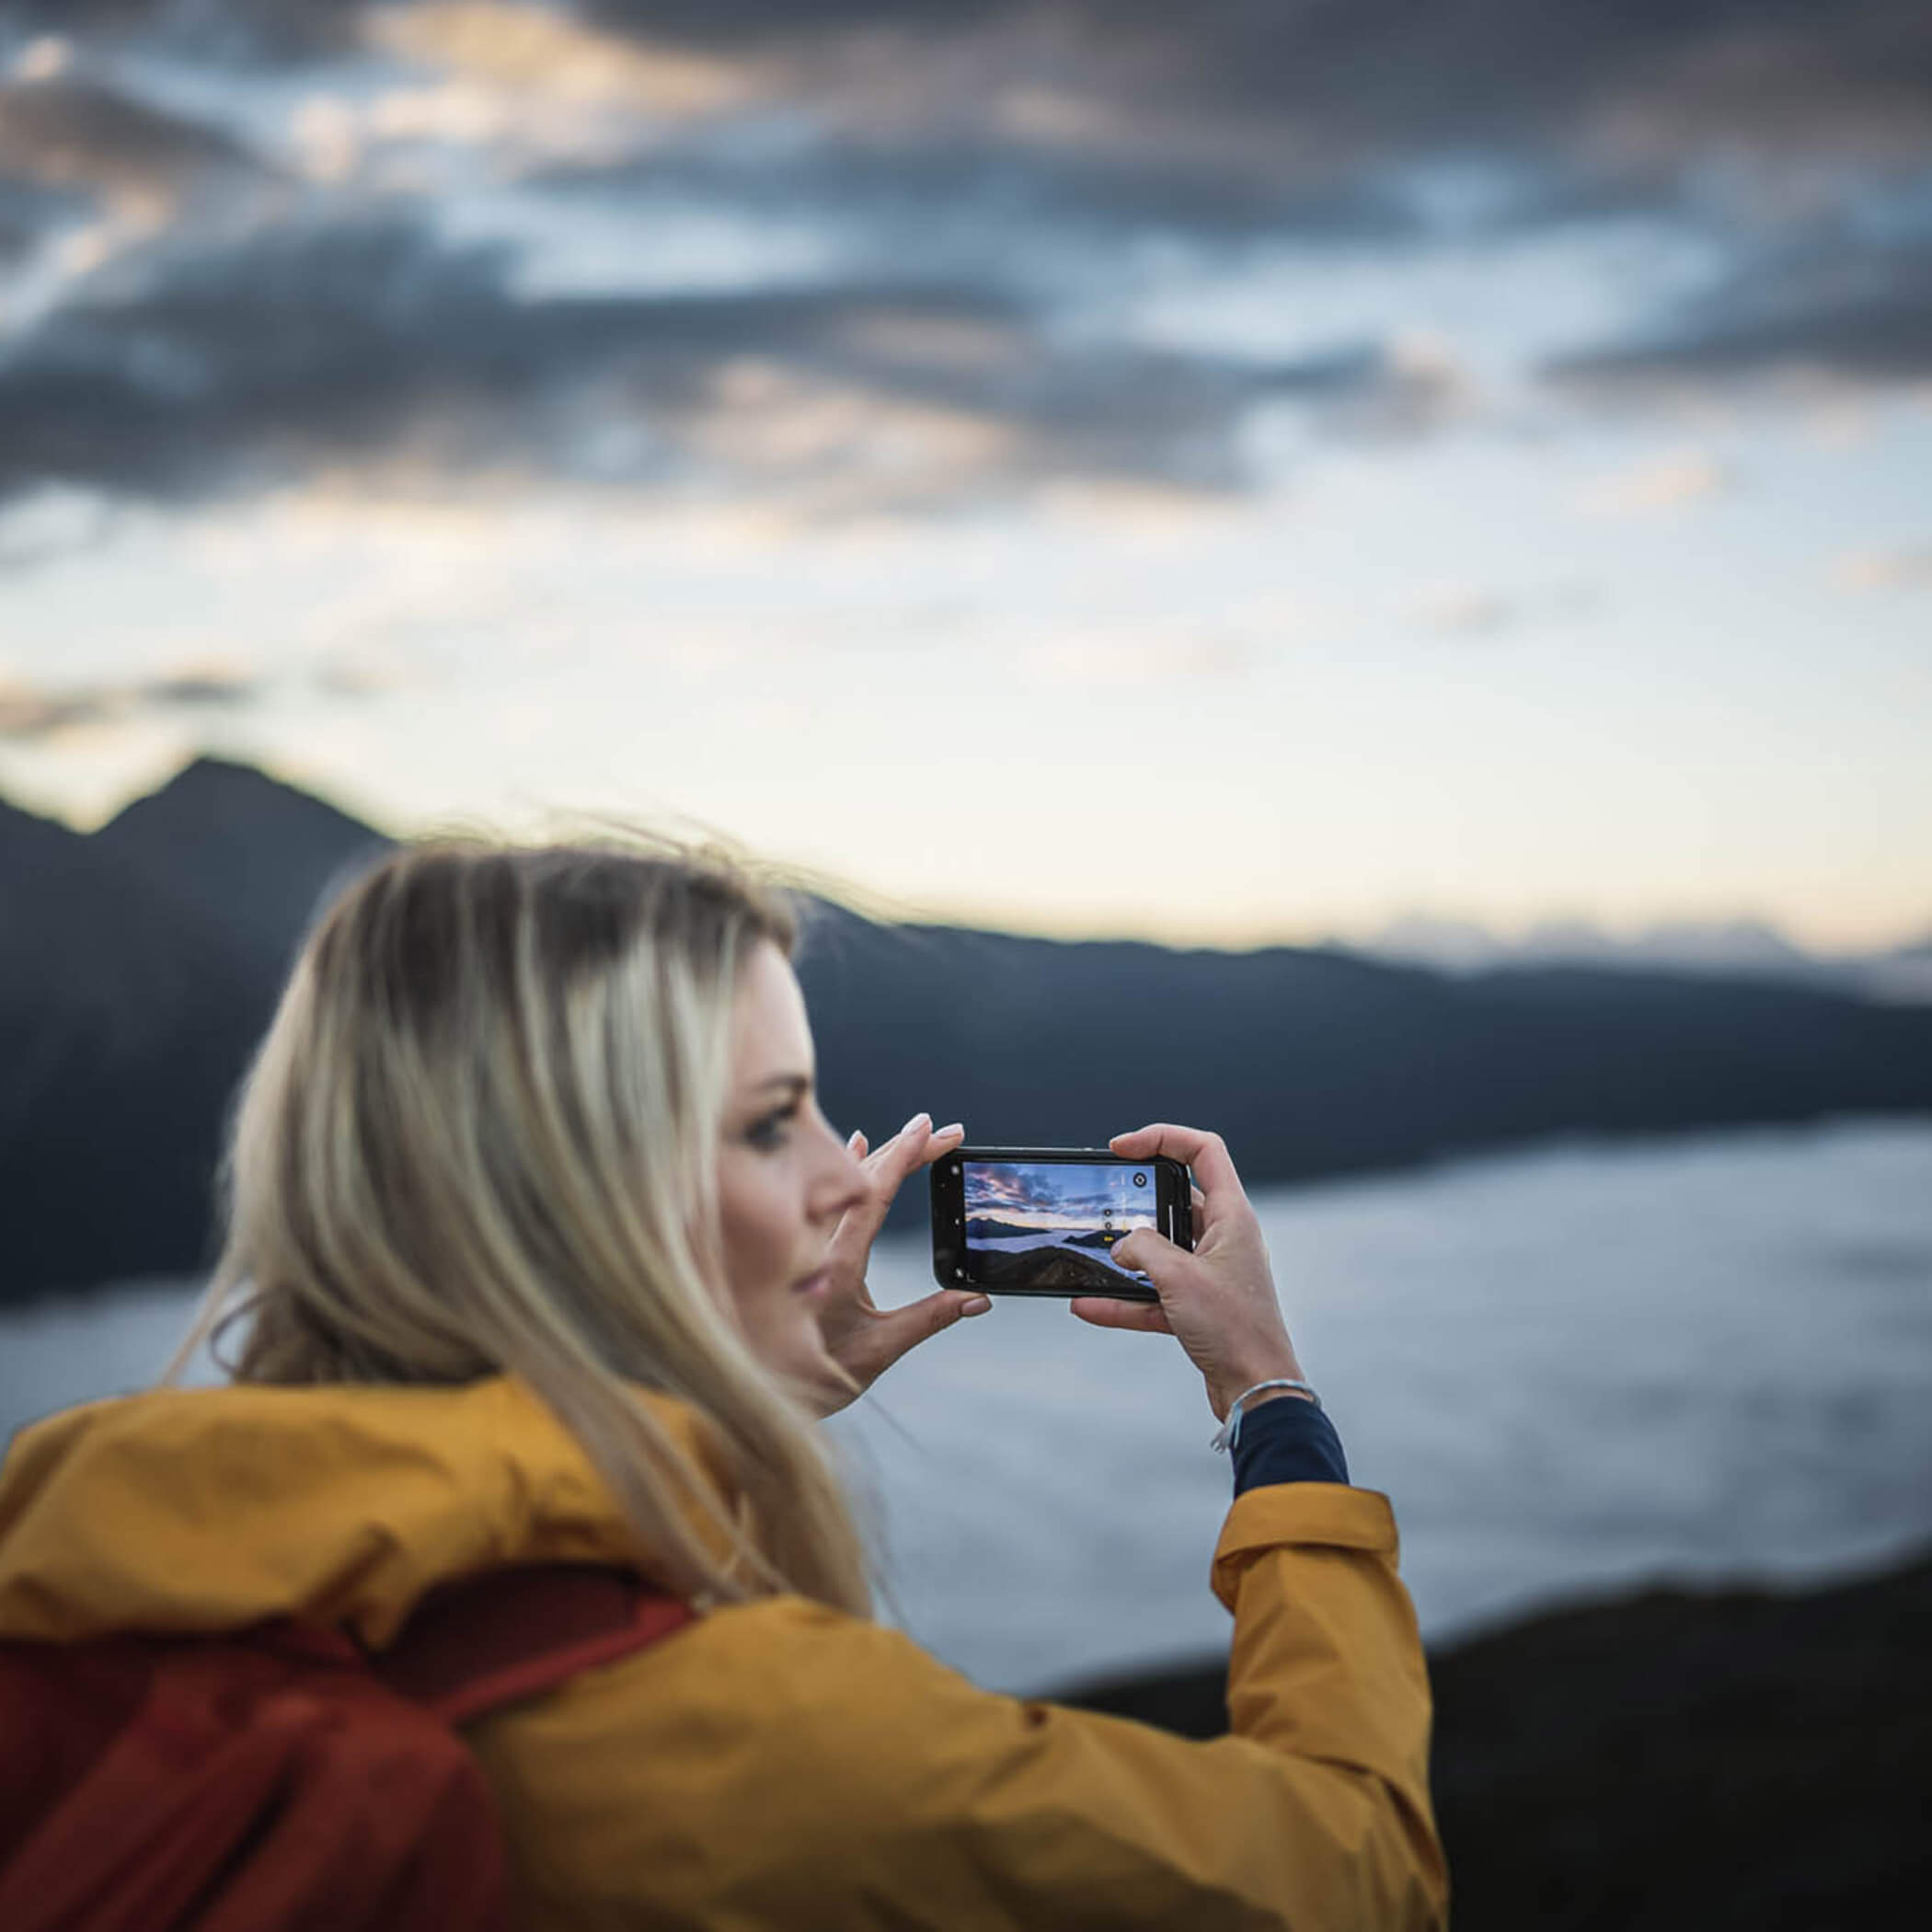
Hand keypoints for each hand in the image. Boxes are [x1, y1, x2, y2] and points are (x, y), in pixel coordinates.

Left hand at [810, 1114, 989, 1414]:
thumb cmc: (813, 1375)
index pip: (876, 1192)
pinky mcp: (803, 1250)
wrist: (758, 1388)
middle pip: (865, 1178)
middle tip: (944, 1130)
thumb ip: (929, 1319)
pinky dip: (847, 1168)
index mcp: (839, 1260)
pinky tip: (856, 1144)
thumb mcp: (878, 1350)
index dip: (906, 1156)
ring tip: (911, 1134)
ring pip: (843, 1182)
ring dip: (881, 1155)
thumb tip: (979, 1300)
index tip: (931, 1130)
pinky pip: (826, 1194)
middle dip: (908, 1148)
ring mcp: (807, 1243)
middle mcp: (818, 1243)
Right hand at [1069, 1123, 1303, 1421]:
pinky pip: (1154, 1293)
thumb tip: (1122, 1246)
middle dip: (1137, 1201)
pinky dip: (1124, 1298)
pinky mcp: (1199, 1307)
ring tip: (1092, 1254)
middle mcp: (1224, 1238)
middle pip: (1176, 1198)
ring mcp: (1212, 1273)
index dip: (1162, 1138)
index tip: (1122, 1147)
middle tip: (1105, 1201)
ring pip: (1161, 1250)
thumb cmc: (1234, 1329)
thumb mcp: (1178, 1277)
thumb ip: (1142, 1248)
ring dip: (1127, 1255)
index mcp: (1232, 1216)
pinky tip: (1088, 1304)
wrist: (1256, 1391)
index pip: (1203, 1151)